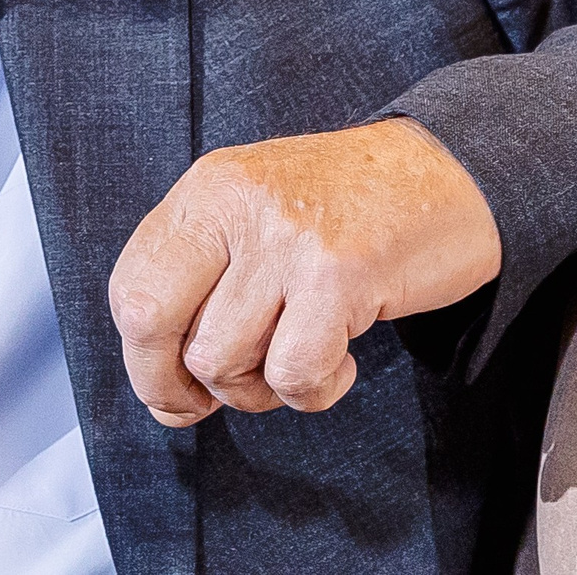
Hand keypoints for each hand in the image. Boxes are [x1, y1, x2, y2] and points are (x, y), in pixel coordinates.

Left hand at [109, 117, 500, 425]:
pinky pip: (294, 373)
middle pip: (151, 320)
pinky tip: (338, 360)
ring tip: (294, 361)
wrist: (446, 173)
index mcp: (205, 192)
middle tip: (204, 403)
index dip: (141, 356)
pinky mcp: (340, 276)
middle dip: (170, 384)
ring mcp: (285, 241)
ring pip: (222, 359)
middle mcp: (235, 207)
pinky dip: (313, 390)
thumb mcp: (253, 214)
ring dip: (256, 390)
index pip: (130, 286)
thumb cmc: (344, 207)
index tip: (168, 387)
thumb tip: (162, 390)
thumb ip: (203, 281)